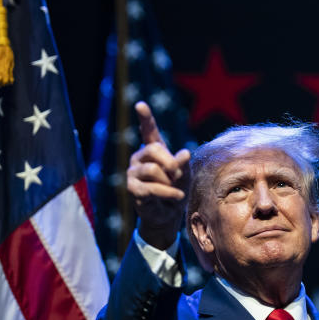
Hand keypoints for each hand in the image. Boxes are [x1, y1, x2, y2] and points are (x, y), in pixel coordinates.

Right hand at [127, 101, 190, 249]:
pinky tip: (175, 197)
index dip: (145, 117)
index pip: (148, 130)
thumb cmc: (177, 190)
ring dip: (170, 182)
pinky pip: (151, 188)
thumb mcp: (185, 175)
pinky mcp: (132, 189)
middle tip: (178, 175)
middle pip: (152, 149)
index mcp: (154, 150)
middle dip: (170, 163)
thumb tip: (184, 153)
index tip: (140, 104)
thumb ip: (183, 164)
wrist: (169, 215)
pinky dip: (168, 194)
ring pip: (152, 170)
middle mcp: (140, 158)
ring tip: (176, 191)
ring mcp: (133, 172)